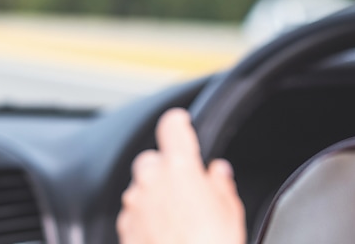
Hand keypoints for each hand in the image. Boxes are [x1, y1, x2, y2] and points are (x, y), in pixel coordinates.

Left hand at [117, 108, 245, 243]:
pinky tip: (165, 236)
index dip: (178, 123)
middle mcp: (151, 181)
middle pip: (151, 159)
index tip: (182, 125)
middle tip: (186, 188)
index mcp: (180, 168)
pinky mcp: (124, 228)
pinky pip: (133, 213)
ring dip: (154, 196)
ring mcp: (134, 205)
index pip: (171, 126)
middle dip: (165, 169)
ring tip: (179, 220)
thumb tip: (217, 173)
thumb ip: (220, 184)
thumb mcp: (230, 212)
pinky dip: (145, 218)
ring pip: (140, 188)